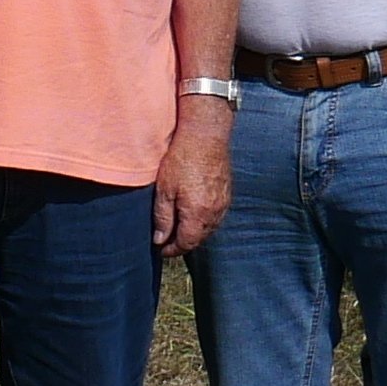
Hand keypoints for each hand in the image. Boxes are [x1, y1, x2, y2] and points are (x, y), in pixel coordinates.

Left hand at [155, 99, 236, 255]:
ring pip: (209, 229)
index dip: (172, 250)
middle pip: (199, 239)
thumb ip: (163, 218)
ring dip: (194, 233)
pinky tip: (193, 215)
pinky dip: (204, 221)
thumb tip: (160, 240)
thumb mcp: (164, 189)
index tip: (160, 250)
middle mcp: (215, 213)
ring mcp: (224, 204)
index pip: (186, 243)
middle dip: (183, 243)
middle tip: (166, 241)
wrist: (206, 135)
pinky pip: (216, 216)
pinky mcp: (227, 194)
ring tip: (177, 229)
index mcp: (198, 215)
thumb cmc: (182, 159)